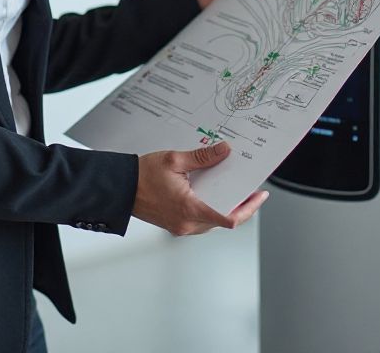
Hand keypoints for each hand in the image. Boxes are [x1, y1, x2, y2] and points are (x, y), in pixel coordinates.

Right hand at [131, 141, 268, 236]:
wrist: (120, 188)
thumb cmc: (143, 175)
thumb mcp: (174, 159)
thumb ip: (202, 157)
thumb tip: (224, 151)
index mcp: (189, 208)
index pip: (228, 218)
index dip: (248, 208)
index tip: (259, 196)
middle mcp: (187, 224)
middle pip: (224, 221)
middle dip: (241, 206)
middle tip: (252, 191)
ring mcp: (182, 227)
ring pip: (213, 222)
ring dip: (226, 208)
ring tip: (235, 190)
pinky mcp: (176, 226)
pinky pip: (201, 221)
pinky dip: (211, 209)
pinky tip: (213, 194)